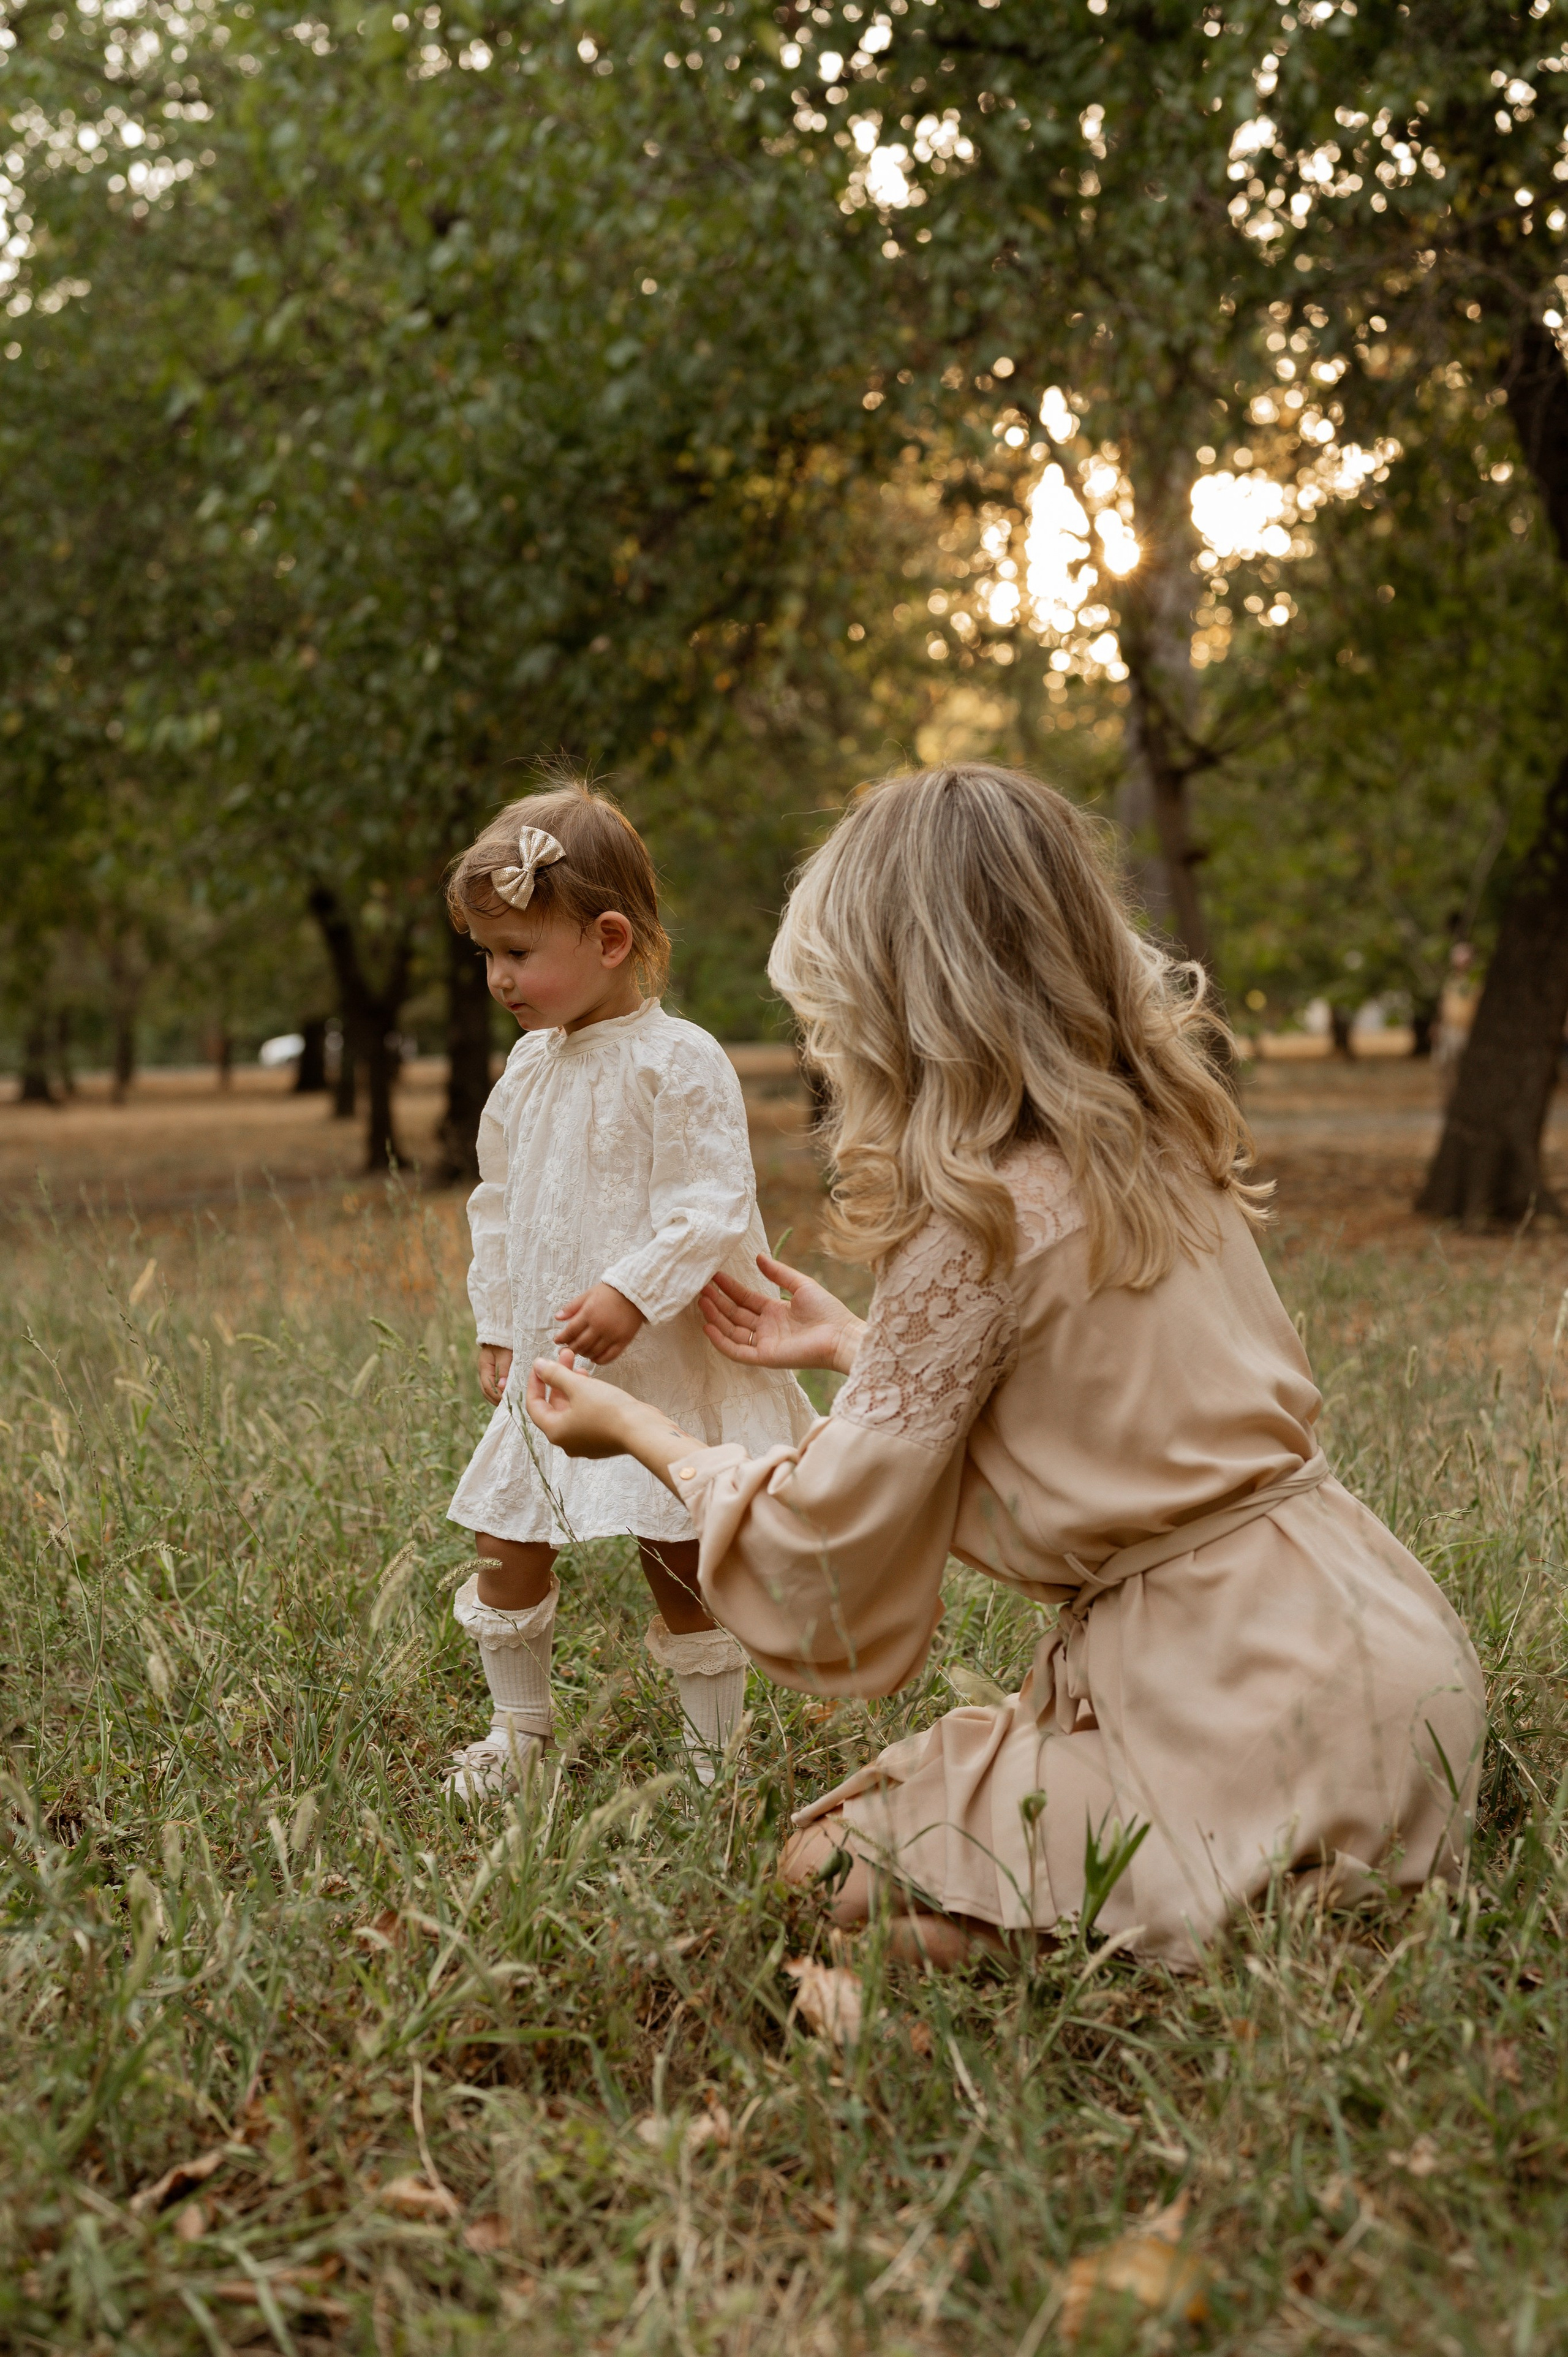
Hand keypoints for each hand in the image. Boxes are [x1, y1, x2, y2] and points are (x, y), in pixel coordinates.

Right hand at [477, 1343, 513, 1404]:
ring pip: (490, 1390)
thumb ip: (504, 1369)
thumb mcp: (505, 1354)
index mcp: (484, 1367)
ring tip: (511, 1400)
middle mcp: (484, 1371)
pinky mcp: (495, 1370)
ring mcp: (488, 1371)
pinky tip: (511, 1392)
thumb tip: (502, 1387)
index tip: (510, 1400)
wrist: (503, 1327)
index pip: (488, 1388)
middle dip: (498, 1399)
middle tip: (512, 1404)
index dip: (498, 1396)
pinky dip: (501, 1390)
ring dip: (499, 1396)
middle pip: (487, 1391)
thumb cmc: (505, 1339)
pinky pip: (495, 1385)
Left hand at [527, 1349, 672, 1464]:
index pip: (534, 1405)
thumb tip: (538, 1366)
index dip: (535, 1382)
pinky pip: (587, 1416)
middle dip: (559, 1379)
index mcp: (556, 1431)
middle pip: (555, 1406)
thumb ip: (555, 1374)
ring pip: (572, 1410)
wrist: (643, 1432)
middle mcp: (567, 1441)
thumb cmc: (609, 1411)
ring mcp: (585, 1442)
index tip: (540, 1365)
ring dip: (573, 1388)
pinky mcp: (602, 1439)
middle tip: (567, 1356)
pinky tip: (595, 1385)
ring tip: (583, 1368)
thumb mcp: (578, 1386)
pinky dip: (586, 1400)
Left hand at [554, 1282, 645, 1366]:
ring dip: (583, 1354)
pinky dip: (599, 1360)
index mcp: (589, 1313)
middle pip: (580, 1344)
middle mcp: (600, 1326)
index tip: (557, 1341)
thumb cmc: (610, 1292)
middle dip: (570, 1349)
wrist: (635, 1292)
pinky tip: (594, 1358)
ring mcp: (612, 1335)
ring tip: (580, 1352)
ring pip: (593, 1352)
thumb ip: (572, 1307)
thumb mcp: (588, 1294)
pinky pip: (609, 1356)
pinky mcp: (623, 1341)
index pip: (571, 1331)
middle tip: (565, 1350)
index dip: (562, 1338)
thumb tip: (557, 1317)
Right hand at [699, 1253, 864, 1375]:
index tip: (714, 1275)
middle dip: (718, 1301)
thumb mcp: (801, 1285)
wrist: (841, 1336)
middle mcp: (766, 1328)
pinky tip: (708, 1326)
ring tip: (701, 1301)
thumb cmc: (827, 1310)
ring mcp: (764, 1343)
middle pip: (735, 1314)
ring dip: (716, 1317)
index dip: (729, 1288)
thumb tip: (758, 1256)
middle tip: (701, 1286)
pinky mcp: (764, 1357)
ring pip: (732, 1331)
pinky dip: (721, 1340)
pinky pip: (737, 1351)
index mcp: (775, 1311)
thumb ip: (779, 1273)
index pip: (745, 1299)